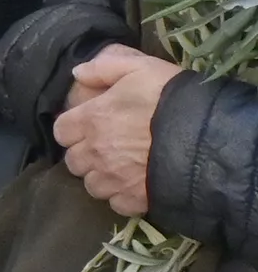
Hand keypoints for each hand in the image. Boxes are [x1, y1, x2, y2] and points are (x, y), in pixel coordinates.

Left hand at [57, 43, 180, 217]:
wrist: (209, 137)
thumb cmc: (171, 98)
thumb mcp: (140, 68)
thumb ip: (104, 68)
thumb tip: (78, 72)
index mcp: (91, 120)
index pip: (62, 131)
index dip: (74, 128)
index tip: (90, 126)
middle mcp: (95, 153)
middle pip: (74, 161)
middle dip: (87, 154)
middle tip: (109, 147)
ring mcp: (114, 180)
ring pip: (92, 185)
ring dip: (103, 177)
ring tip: (123, 168)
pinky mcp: (135, 200)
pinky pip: (117, 204)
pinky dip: (123, 196)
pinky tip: (137, 185)